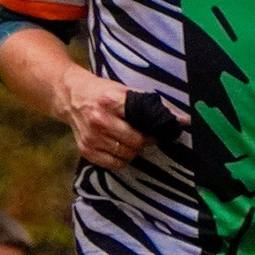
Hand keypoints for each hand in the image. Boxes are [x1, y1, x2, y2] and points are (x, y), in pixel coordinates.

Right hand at [54, 69, 176, 169]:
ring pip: (127, 155)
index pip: (143, 122)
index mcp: (112, 101)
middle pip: (136, 142)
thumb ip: (152, 105)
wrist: (70, 96)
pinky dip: (121, 158)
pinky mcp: (85, 150)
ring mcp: (91, 138)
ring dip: (133, 150)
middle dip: (145, 140)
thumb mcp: (125, 91)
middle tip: (145, 135)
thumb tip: (183, 119)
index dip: (155, 129)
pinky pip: (114, 164)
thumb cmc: (103, 92)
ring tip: (130, 139)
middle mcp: (99, 120)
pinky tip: (118, 146)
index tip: (161, 130)